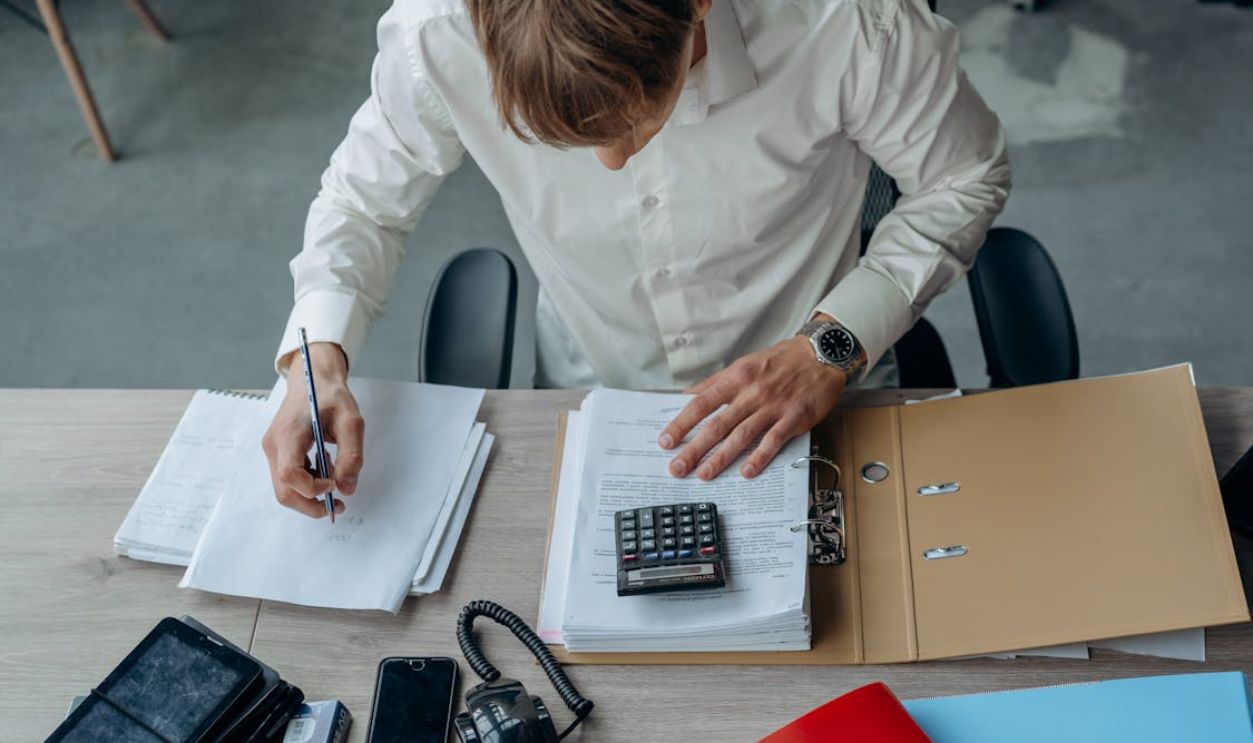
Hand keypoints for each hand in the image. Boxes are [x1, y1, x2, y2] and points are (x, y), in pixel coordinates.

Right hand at [262, 342, 363, 517]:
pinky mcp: (278, 452)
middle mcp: (274, 445)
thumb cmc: (331, 396)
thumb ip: (351, 456)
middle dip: (310, 504)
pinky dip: (308, 482)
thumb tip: (346, 489)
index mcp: (289, 434)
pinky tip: (325, 467)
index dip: (312, 488)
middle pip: (283, 491)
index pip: (289, 475)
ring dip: (311, 493)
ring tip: (334, 474)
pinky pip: (288, 478)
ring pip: (285, 489)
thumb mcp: (351, 421)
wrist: (312, 378)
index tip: (334, 483)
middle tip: (338, 504)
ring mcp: (273, 449)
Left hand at [658, 335, 846, 480]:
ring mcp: (773, 406)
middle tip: (677, 468)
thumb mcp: (744, 364)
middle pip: (717, 424)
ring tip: (704, 474)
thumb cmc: (781, 360)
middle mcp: (752, 392)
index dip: (682, 423)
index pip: (701, 403)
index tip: (666, 441)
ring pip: (742, 435)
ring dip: (721, 457)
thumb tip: (688, 397)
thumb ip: (716, 383)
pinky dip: (759, 457)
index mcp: (736, 378)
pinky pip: (774, 440)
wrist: (822, 354)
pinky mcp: (795, 418)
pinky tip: (746, 472)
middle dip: (694, 448)